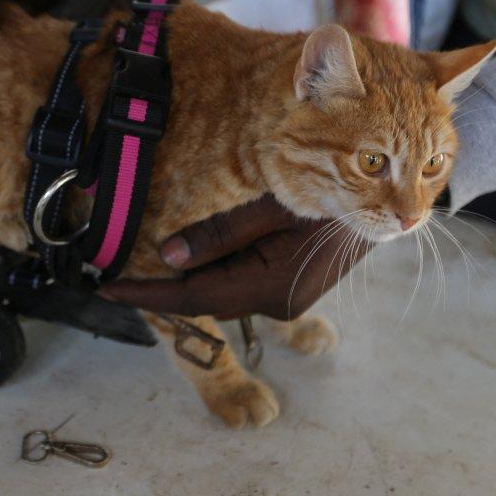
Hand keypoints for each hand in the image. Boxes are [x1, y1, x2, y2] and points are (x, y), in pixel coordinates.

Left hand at [103, 197, 370, 319]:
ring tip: (158, 255)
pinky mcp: (289, 289)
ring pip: (222, 289)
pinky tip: (204, 249)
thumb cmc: (334, 191)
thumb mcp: (271, 205)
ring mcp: (286, 301)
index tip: (107, 290)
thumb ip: (219, 233)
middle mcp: (278, 303)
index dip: (147, 293)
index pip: (194, 297)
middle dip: (164, 284)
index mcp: (271, 285)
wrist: (388, 198)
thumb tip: (168, 256)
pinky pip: (241, 282)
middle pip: (206, 297)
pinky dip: (217, 268)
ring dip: (192, 275)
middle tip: (119, 269)